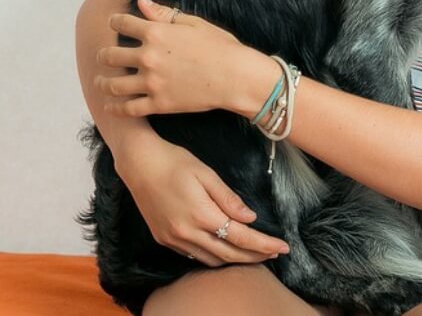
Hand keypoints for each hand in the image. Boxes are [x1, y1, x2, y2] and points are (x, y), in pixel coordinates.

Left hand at [96, 0, 261, 116]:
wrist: (236, 76)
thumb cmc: (219, 46)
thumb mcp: (192, 23)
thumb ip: (163, 13)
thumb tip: (141, 1)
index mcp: (156, 33)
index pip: (122, 24)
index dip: (114, 22)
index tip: (113, 24)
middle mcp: (148, 57)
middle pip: (110, 56)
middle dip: (103, 55)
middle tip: (103, 57)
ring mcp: (152, 83)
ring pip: (114, 85)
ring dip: (103, 83)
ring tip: (100, 82)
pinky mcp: (159, 104)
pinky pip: (129, 109)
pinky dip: (116, 108)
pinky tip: (111, 105)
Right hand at [114, 136, 290, 265]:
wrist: (138, 163)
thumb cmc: (174, 161)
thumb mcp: (206, 174)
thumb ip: (229, 199)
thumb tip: (250, 218)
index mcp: (201, 215)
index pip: (241, 237)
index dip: (264, 244)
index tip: (283, 247)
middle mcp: (187, 232)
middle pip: (229, 254)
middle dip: (255, 256)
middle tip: (275, 253)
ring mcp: (173, 239)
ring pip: (211, 259)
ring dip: (235, 259)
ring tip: (254, 253)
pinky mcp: (164, 239)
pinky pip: (194, 255)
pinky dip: (213, 256)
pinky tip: (224, 249)